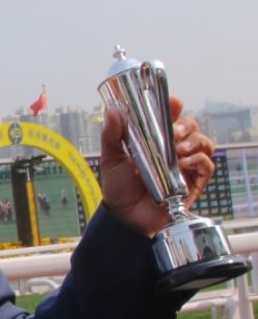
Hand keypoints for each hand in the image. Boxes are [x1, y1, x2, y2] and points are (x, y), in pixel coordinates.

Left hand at [99, 96, 214, 235]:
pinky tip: (184, 163)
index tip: (173, 102)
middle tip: (173, 132)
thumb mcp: (111, 159)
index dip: (174, 107)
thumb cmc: (119, 187)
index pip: (171, 117)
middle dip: (185, 125)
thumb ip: (111, 136)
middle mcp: (173, 150)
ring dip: (194, 141)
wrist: (124, 216)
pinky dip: (198, 161)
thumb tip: (113, 111)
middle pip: (191, 127)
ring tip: (178, 147)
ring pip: (203, 143)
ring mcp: (185, 165)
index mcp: (155, 140)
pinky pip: (207, 166)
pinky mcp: (193, 182)